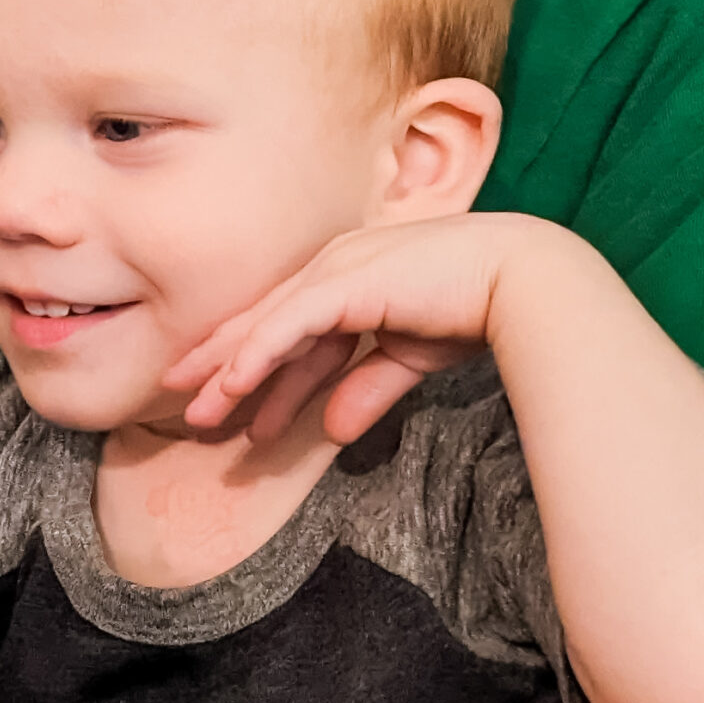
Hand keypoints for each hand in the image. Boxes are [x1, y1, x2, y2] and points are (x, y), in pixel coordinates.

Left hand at [162, 214, 559, 445]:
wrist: (522, 280)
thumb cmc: (475, 308)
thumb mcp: (409, 357)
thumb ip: (366, 389)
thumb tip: (332, 433)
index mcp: (348, 279)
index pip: (287, 327)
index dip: (252, 364)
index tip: (224, 399)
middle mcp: (332, 269)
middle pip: (261, 326)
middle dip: (220, 368)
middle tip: (182, 403)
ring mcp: (335, 272)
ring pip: (264, 330)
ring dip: (227, 374)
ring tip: (195, 413)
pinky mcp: (345, 284)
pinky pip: (286, 327)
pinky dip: (255, 356)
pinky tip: (229, 386)